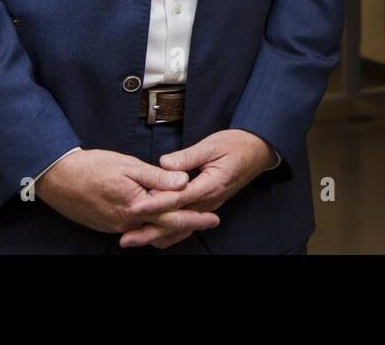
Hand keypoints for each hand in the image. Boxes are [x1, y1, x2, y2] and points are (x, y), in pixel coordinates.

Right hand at [36, 148, 217, 244]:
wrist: (58, 178)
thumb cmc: (93, 167)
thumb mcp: (129, 166)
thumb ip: (158, 177)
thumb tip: (183, 181)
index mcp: (136, 207)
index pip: (173, 216)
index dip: (195, 217)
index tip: (213, 218)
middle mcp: (127, 222)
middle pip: (164, 228)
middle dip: (187, 225)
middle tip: (208, 221)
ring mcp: (116, 226)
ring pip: (150, 231)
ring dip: (169, 226)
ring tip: (189, 218)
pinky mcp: (108, 225)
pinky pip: (136, 229)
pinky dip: (152, 225)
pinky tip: (159, 216)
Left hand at [118, 129, 273, 248]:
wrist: (258, 151)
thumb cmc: (236, 145)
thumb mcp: (212, 145)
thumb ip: (187, 157)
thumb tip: (164, 163)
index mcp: (210, 185)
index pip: (178, 199)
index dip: (155, 204)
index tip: (135, 208)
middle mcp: (209, 201)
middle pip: (176, 221)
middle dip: (150, 230)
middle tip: (126, 238)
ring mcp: (209, 206)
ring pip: (181, 227)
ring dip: (157, 235)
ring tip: (134, 239)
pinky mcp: (207, 206)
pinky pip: (187, 224)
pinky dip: (170, 231)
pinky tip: (154, 234)